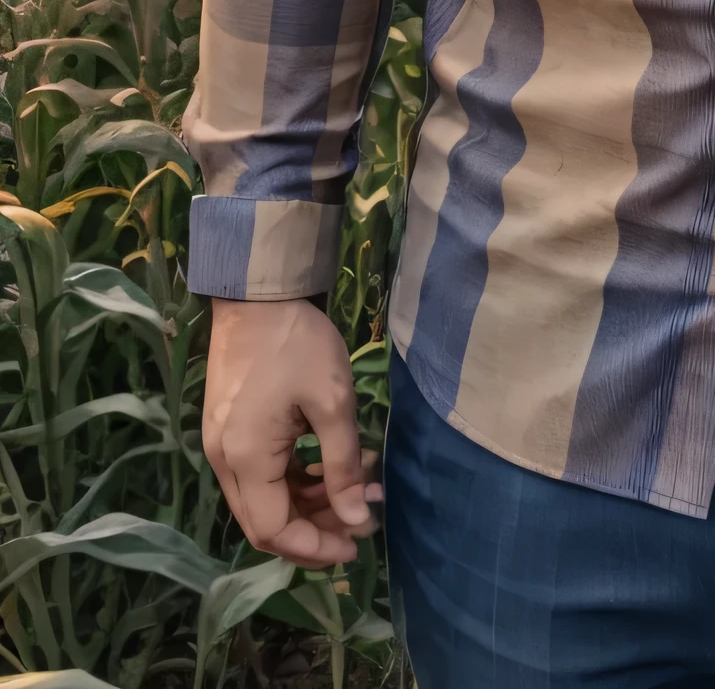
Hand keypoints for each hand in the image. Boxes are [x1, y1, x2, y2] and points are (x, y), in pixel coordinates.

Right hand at [203, 297, 380, 567]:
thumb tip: (359, 519)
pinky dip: (293, 478)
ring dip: (309, 502)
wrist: (257, 295)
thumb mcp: (332, 402)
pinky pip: (260, 474)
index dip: (316, 547)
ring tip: (359, 487)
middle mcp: (224, 462)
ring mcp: (222, 446)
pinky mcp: (229, 430)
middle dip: (316, 528)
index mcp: (246, 460)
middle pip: (266, 521)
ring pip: (264, 499)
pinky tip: (329, 465)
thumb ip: (343, 466)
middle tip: (363, 517)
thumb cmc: (298, 344)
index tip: (357, 545)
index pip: (275, 531)